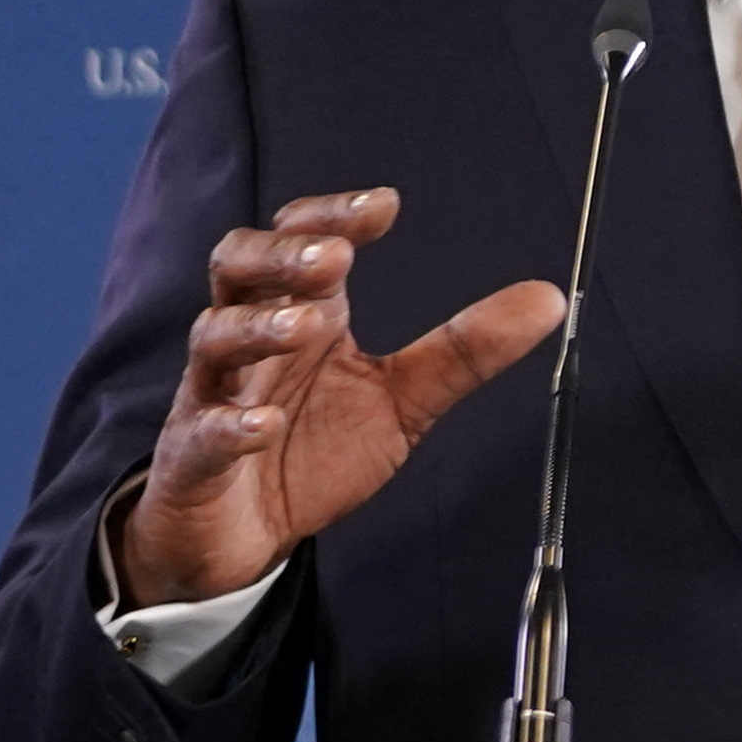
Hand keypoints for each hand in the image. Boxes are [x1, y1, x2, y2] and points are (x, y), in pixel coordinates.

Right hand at [114, 189, 566, 607]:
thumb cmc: (310, 451)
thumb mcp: (403, 400)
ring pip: (213, 337)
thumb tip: (547, 299)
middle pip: (239, 267)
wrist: (246, 534)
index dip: (333, 216)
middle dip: (283, 255)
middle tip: (335, 257)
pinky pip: (202, 431)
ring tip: (305, 325)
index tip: (385, 207)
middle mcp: (250, 342)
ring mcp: (214, 394)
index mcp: (303, 316)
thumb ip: (465, 351)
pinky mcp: (194, 455)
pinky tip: (263, 423)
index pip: (300, 240)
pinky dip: (230, 423)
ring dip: (257, 326)